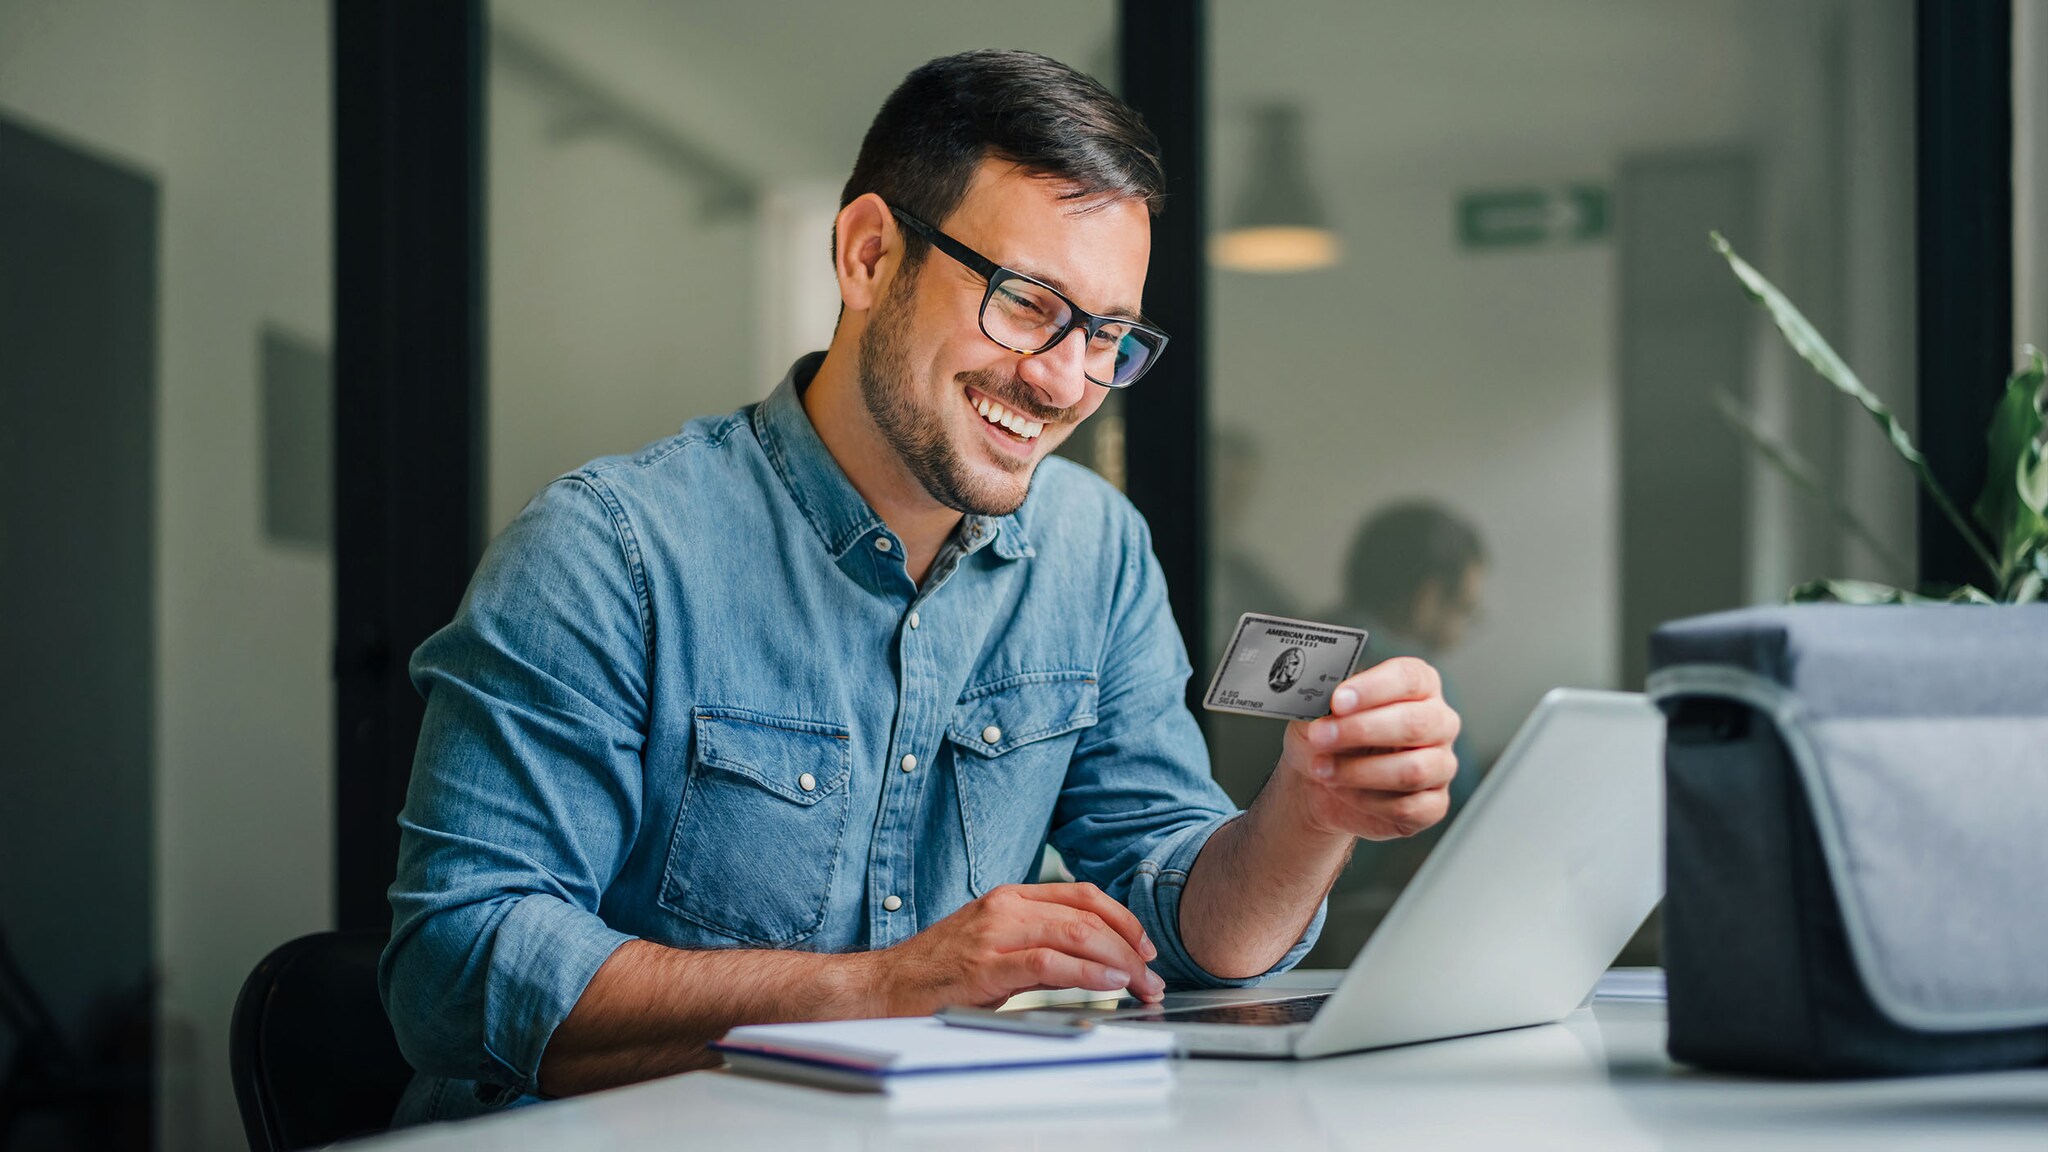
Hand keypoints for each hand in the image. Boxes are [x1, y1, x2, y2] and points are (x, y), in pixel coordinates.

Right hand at [863, 883, 1164, 1014]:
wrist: (883, 987)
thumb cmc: (937, 971)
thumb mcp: (994, 945)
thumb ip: (1039, 945)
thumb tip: (1091, 960)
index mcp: (1009, 897)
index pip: (1082, 894)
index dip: (1123, 918)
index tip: (1145, 947)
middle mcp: (1005, 907)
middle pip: (1088, 914)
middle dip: (1130, 946)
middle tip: (1152, 976)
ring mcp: (994, 933)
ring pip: (1076, 933)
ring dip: (1119, 961)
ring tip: (1140, 984)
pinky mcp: (986, 965)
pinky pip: (1049, 962)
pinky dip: (1087, 972)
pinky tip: (1108, 982)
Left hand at [1277, 656, 1460, 841]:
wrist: (1317, 781)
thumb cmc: (1328, 736)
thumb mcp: (1319, 710)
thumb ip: (1326, 697)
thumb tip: (1324, 696)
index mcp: (1419, 686)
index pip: (1410, 677)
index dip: (1373, 688)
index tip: (1338, 700)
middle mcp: (1438, 722)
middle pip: (1415, 723)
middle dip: (1362, 730)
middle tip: (1321, 735)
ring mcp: (1441, 765)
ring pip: (1413, 770)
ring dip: (1359, 771)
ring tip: (1321, 768)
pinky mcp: (1433, 804)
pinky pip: (1408, 807)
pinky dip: (1366, 800)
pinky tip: (1342, 791)